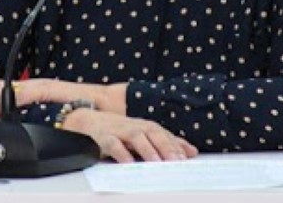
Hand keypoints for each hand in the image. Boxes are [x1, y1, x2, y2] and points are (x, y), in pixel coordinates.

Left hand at [0, 78, 126, 130]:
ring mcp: (39, 85)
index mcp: (32, 87)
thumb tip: (17, 123)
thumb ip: (35, 112)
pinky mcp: (46, 91)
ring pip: (4, 92)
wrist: (105, 104)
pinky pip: (20, 96)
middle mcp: (33, 83)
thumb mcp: (51, 111)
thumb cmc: (82, 108)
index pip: (0, 86)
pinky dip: (6, 105)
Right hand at [62, 108, 198, 162]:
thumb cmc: (121, 130)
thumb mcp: (145, 134)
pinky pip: (114, 144)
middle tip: (176, 161)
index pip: (164, 134)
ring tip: (156, 162)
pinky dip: (121, 153)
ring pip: (136, 137)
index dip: (176, 145)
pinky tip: (128, 162)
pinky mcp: (105, 136)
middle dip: (165, 146)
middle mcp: (135, 126)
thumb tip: (192, 152)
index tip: (187, 157)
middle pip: (153, 133)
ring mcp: (120, 130)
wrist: (90, 119)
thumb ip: (167, 142)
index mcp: (146, 126)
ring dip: (147, 150)